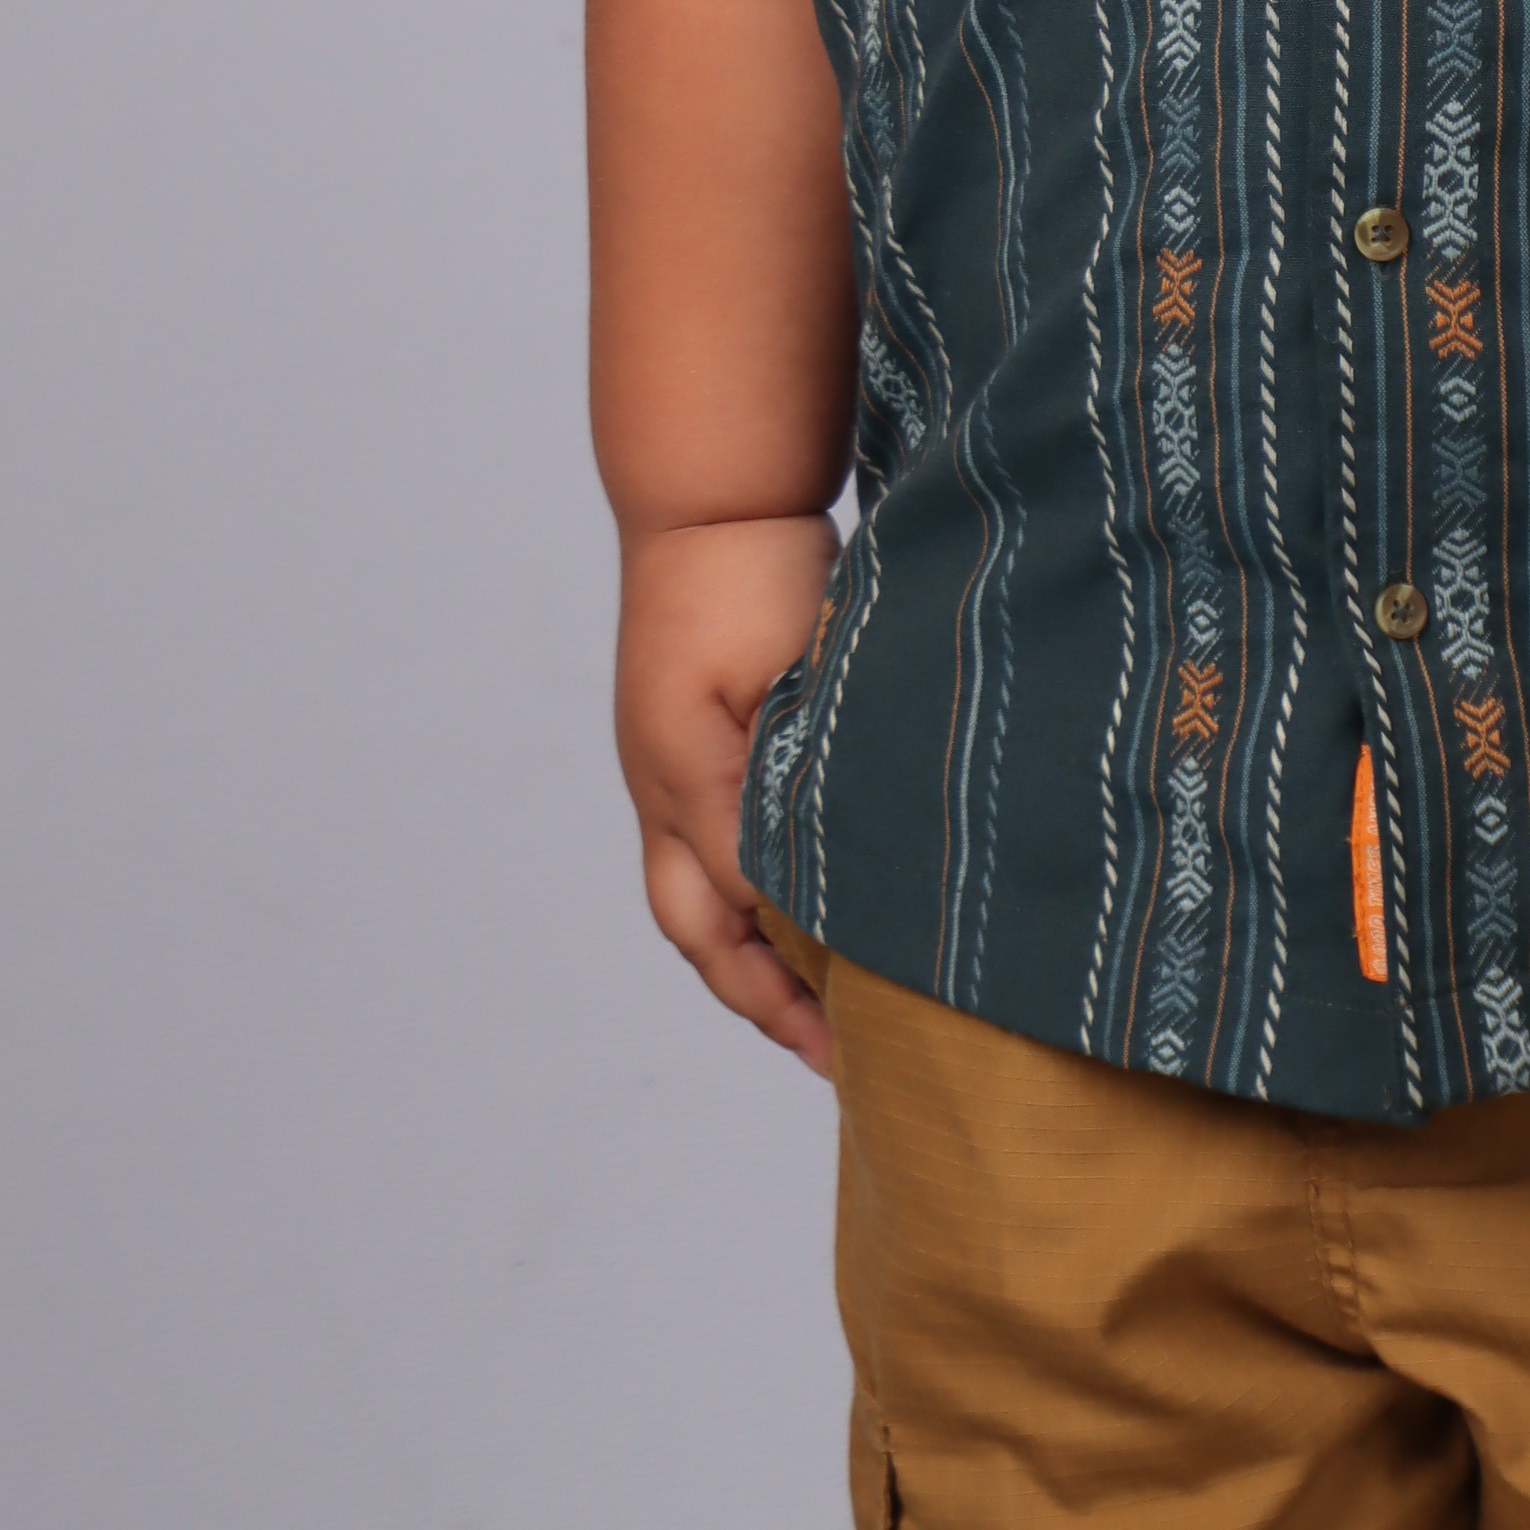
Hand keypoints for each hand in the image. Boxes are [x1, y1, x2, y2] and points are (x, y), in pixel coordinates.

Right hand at [614, 514, 839, 1069]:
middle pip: (700, 934)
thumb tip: (804, 889)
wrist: (713, 499)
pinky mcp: (690, 745)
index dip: (787, 987)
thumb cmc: (745, 575)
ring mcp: (670, 773)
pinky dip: (752, 894)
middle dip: (761, 998)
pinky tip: (806, 908)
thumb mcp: (774, 680)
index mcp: (685, 786)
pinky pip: (714, 847)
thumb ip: (781, 785)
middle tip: (830, 1049)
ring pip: (700, 901)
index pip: (735, 917)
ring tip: (821, 1007)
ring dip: (754, 955)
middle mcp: (668, 796)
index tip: (843, 1038)